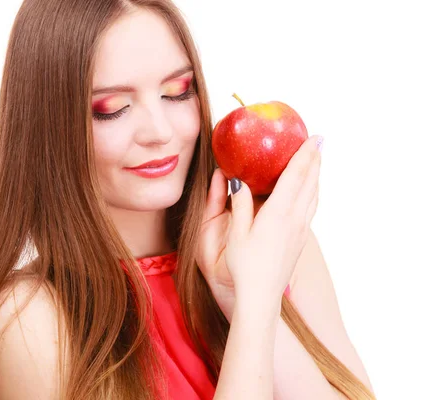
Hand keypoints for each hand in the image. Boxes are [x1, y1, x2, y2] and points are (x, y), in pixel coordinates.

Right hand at [197, 135, 321, 316]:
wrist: (261, 296)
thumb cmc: (244, 267)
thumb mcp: (237, 233)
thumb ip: (239, 205)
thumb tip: (237, 180)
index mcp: (278, 214)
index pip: (296, 177)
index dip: (305, 155)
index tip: (313, 137)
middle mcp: (295, 219)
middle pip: (310, 182)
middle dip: (315, 160)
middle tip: (318, 141)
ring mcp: (301, 230)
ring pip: (314, 195)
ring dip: (316, 175)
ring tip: (315, 161)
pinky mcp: (300, 239)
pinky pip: (311, 207)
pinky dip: (312, 191)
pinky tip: (308, 191)